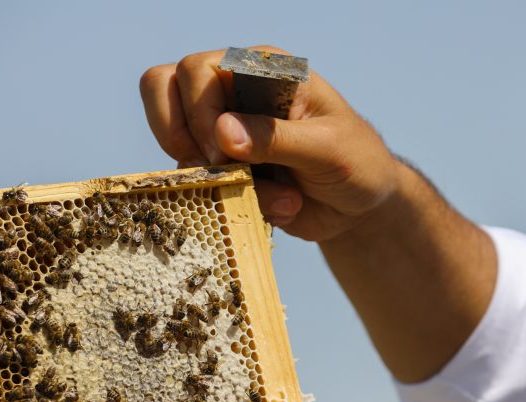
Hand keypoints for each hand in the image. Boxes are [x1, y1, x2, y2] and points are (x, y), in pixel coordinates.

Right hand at [139, 46, 403, 241]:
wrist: (362, 208)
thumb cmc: (356, 162)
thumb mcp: (328, 148)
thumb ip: (277, 138)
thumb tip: (221, 133)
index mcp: (262, 70)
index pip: (196, 69)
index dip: (198, 111)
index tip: (222, 150)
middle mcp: (234, 94)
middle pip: (163, 89)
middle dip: (182, 137)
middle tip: (215, 167)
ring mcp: (223, 133)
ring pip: (174, 142)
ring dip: (212, 178)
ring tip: (267, 194)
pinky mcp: (224, 171)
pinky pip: (197, 184)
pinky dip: (231, 202)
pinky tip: (280, 207)